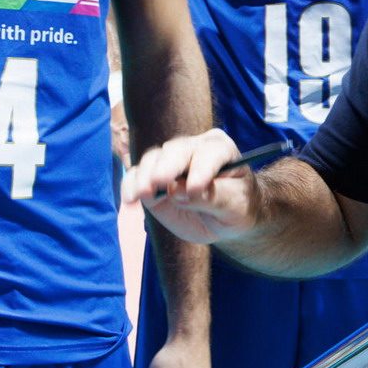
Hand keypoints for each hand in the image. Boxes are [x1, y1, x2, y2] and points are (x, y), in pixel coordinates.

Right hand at [120, 129, 257, 244]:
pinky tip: (130, 199)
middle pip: (176, 151)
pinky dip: (130, 185)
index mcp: (220, 149)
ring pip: (153, 159)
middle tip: (159, 183)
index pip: (209, 153)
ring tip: (143, 195)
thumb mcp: (235, 206)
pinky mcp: (153, 178)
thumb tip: (178, 192)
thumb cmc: (237, 208)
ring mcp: (171, 161)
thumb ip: (212, 198)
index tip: (195, 190)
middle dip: (166, 167)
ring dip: (145, 176)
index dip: (201, 169)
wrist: (225, 219)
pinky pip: (136, 175)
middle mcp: (193, 148)